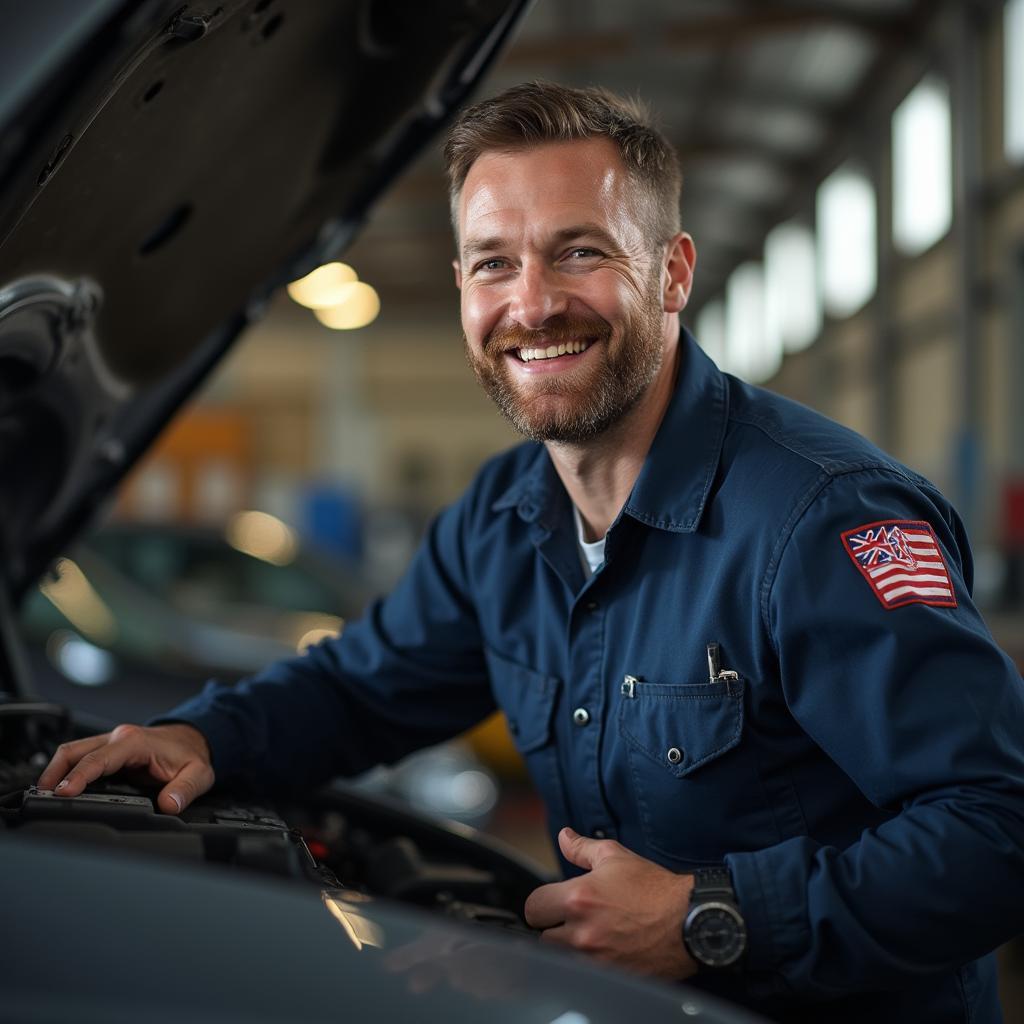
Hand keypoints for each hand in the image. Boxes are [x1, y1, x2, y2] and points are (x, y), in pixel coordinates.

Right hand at [36, 723, 213, 813]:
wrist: (193, 740)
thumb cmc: (191, 755)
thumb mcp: (198, 774)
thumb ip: (184, 790)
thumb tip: (169, 804)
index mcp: (136, 742)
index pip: (99, 759)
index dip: (79, 776)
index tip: (63, 792)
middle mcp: (119, 738)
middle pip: (75, 751)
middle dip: (54, 773)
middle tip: (41, 798)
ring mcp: (111, 742)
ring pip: (73, 751)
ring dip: (55, 771)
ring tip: (42, 796)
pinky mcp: (107, 750)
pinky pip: (80, 757)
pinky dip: (66, 771)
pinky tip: (58, 788)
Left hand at [524, 826, 696, 980]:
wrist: (689, 920)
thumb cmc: (654, 889)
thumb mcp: (616, 857)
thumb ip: (582, 848)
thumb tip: (564, 836)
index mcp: (579, 898)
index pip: (533, 907)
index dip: (543, 903)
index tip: (554, 903)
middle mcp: (582, 932)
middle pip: (543, 937)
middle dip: (555, 927)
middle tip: (574, 919)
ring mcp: (596, 960)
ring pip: (561, 958)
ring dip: (569, 948)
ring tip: (590, 935)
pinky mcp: (611, 978)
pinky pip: (584, 974)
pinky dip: (589, 964)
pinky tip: (604, 951)